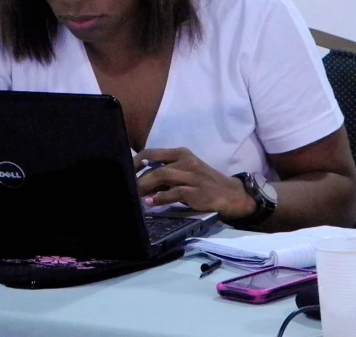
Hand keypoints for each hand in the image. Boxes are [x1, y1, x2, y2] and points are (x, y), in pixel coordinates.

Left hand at [132, 147, 256, 218]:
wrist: (231, 195)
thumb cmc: (204, 183)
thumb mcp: (186, 172)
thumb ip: (166, 174)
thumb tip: (139, 181)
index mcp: (181, 153)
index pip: (152, 153)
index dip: (135, 161)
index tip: (124, 171)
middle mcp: (186, 161)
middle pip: (155, 166)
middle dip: (137, 176)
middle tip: (126, 186)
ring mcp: (192, 176)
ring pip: (163, 176)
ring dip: (145, 186)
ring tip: (134, 195)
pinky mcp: (196, 191)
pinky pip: (175, 192)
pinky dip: (160, 198)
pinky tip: (150, 203)